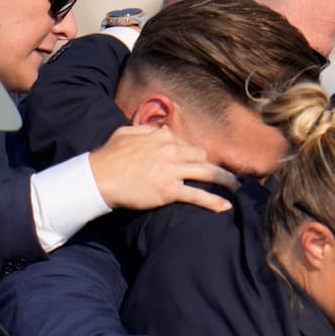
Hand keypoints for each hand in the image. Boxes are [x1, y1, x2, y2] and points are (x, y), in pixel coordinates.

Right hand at [89, 125, 237, 212]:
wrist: (98, 177)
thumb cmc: (109, 156)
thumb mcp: (127, 132)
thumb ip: (146, 129)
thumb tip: (157, 129)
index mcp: (163, 136)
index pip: (189, 145)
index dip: (196, 156)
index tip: (202, 164)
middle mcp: (172, 150)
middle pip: (203, 158)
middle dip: (214, 167)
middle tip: (224, 177)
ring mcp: (172, 170)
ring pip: (209, 173)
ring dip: (226, 181)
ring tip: (236, 187)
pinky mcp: (170, 190)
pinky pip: (198, 195)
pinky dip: (214, 201)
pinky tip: (227, 206)